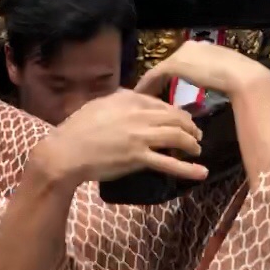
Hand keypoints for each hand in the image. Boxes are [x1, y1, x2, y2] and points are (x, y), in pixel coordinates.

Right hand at [34, 90, 206, 185]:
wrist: (67, 151)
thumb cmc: (78, 127)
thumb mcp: (100, 103)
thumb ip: (121, 99)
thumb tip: (136, 97)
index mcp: (130, 99)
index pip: (163, 104)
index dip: (178, 113)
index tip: (183, 120)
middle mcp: (139, 115)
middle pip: (176, 118)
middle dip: (191, 127)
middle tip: (196, 134)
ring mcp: (141, 137)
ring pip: (178, 137)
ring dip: (192, 143)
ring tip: (197, 149)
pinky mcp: (139, 158)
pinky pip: (170, 164)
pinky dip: (189, 169)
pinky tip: (202, 172)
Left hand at [132, 39, 269, 100]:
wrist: (242, 75)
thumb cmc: (239, 78)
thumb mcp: (224, 75)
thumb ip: (214, 77)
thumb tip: (215, 86)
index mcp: (201, 47)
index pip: (181, 62)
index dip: (172, 76)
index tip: (165, 89)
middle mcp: (188, 47)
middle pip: (168, 65)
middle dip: (159, 80)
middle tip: (150, 94)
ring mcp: (180, 55)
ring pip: (159, 71)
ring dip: (150, 84)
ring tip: (143, 97)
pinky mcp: (174, 65)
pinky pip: (154, 77)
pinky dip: (147, 87)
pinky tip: (142, 96)